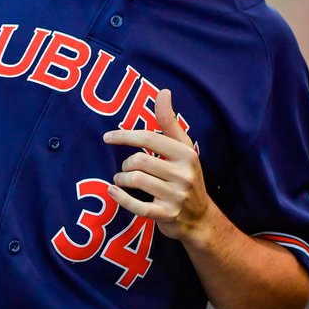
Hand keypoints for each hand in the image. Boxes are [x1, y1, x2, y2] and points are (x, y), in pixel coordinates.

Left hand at [103, 89, 211, 241]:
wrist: (200, 217)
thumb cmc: (186, 176)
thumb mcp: (182, 147)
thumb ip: (169, 121)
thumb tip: (164, 91)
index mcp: (185, 153)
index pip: (149, 138)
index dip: (124, 136)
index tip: (107, 137)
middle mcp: (183, 174)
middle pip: (139, 160)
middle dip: (126, 163)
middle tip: (125, 168)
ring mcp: (176, 196)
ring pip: (136, 180)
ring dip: (121, 179)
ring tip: (122, 180)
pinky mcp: (167, 215)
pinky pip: (138, 206)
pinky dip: (121, 199)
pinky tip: (112, 192)